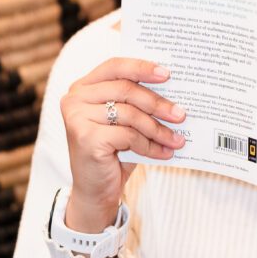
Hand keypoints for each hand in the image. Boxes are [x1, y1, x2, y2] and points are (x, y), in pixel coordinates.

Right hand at [60, 57, 186, 231]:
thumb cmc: (113, 151)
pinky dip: (150, 145)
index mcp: (83, 86)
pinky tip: (164, 153)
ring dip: (158, 129)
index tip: (167, 74)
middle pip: (126, 89)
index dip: (142, 67)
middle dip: (158, 103)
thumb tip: (174, 89)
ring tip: (177, 139)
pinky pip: (128, 136)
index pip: (115, 65)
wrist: (95, 192)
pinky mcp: (86, 138)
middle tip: (181, 114)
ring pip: (130, 114)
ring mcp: (77, 118)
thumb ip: (137, 101)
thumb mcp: (125, 121)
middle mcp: (75, 98)